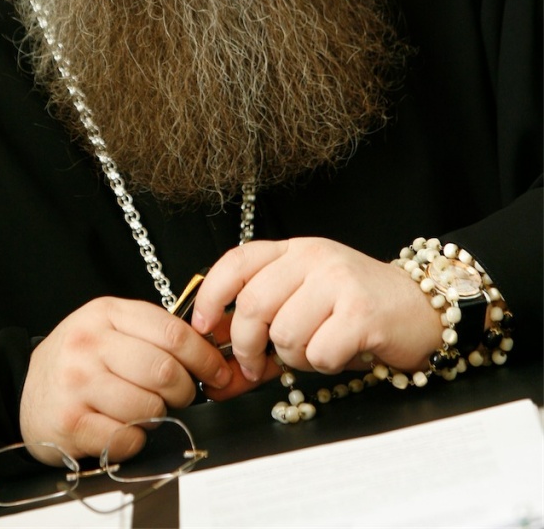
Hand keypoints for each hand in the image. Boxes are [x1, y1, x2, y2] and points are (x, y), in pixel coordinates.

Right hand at [19, 296, 231, 462]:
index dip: (204, 356)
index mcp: (106, 314)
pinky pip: (127, 438)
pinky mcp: (70, 423)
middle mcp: (89, 344)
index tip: (218, 372)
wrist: (24, 390)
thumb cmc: (78, 359)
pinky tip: (122, 426)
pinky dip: (136, 438)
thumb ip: (151, 332)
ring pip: (149, 407)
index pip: (172, 332)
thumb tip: (208, 350)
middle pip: (165, 370)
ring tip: (144, 408)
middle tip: (180, 394)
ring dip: (158, 415)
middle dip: (184, 389)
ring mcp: (77, 383)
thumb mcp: (109, 327)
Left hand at [191, 238, 443, 398]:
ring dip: (295, 358)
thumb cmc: (359, 309)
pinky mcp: (361, 312)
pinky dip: (324, 365)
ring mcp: (338, 282)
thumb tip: (220, 374)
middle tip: (257, 366)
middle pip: (253, 305)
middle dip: (247, 346)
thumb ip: (264, 328)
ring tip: (317, 348)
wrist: (423, 307)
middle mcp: (314, 258)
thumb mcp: (307, 304)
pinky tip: (341, 352)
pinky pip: (319, 353)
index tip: (202, 327)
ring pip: (284, 334)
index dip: (211, 295)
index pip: (238, 261)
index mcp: (295, 250)